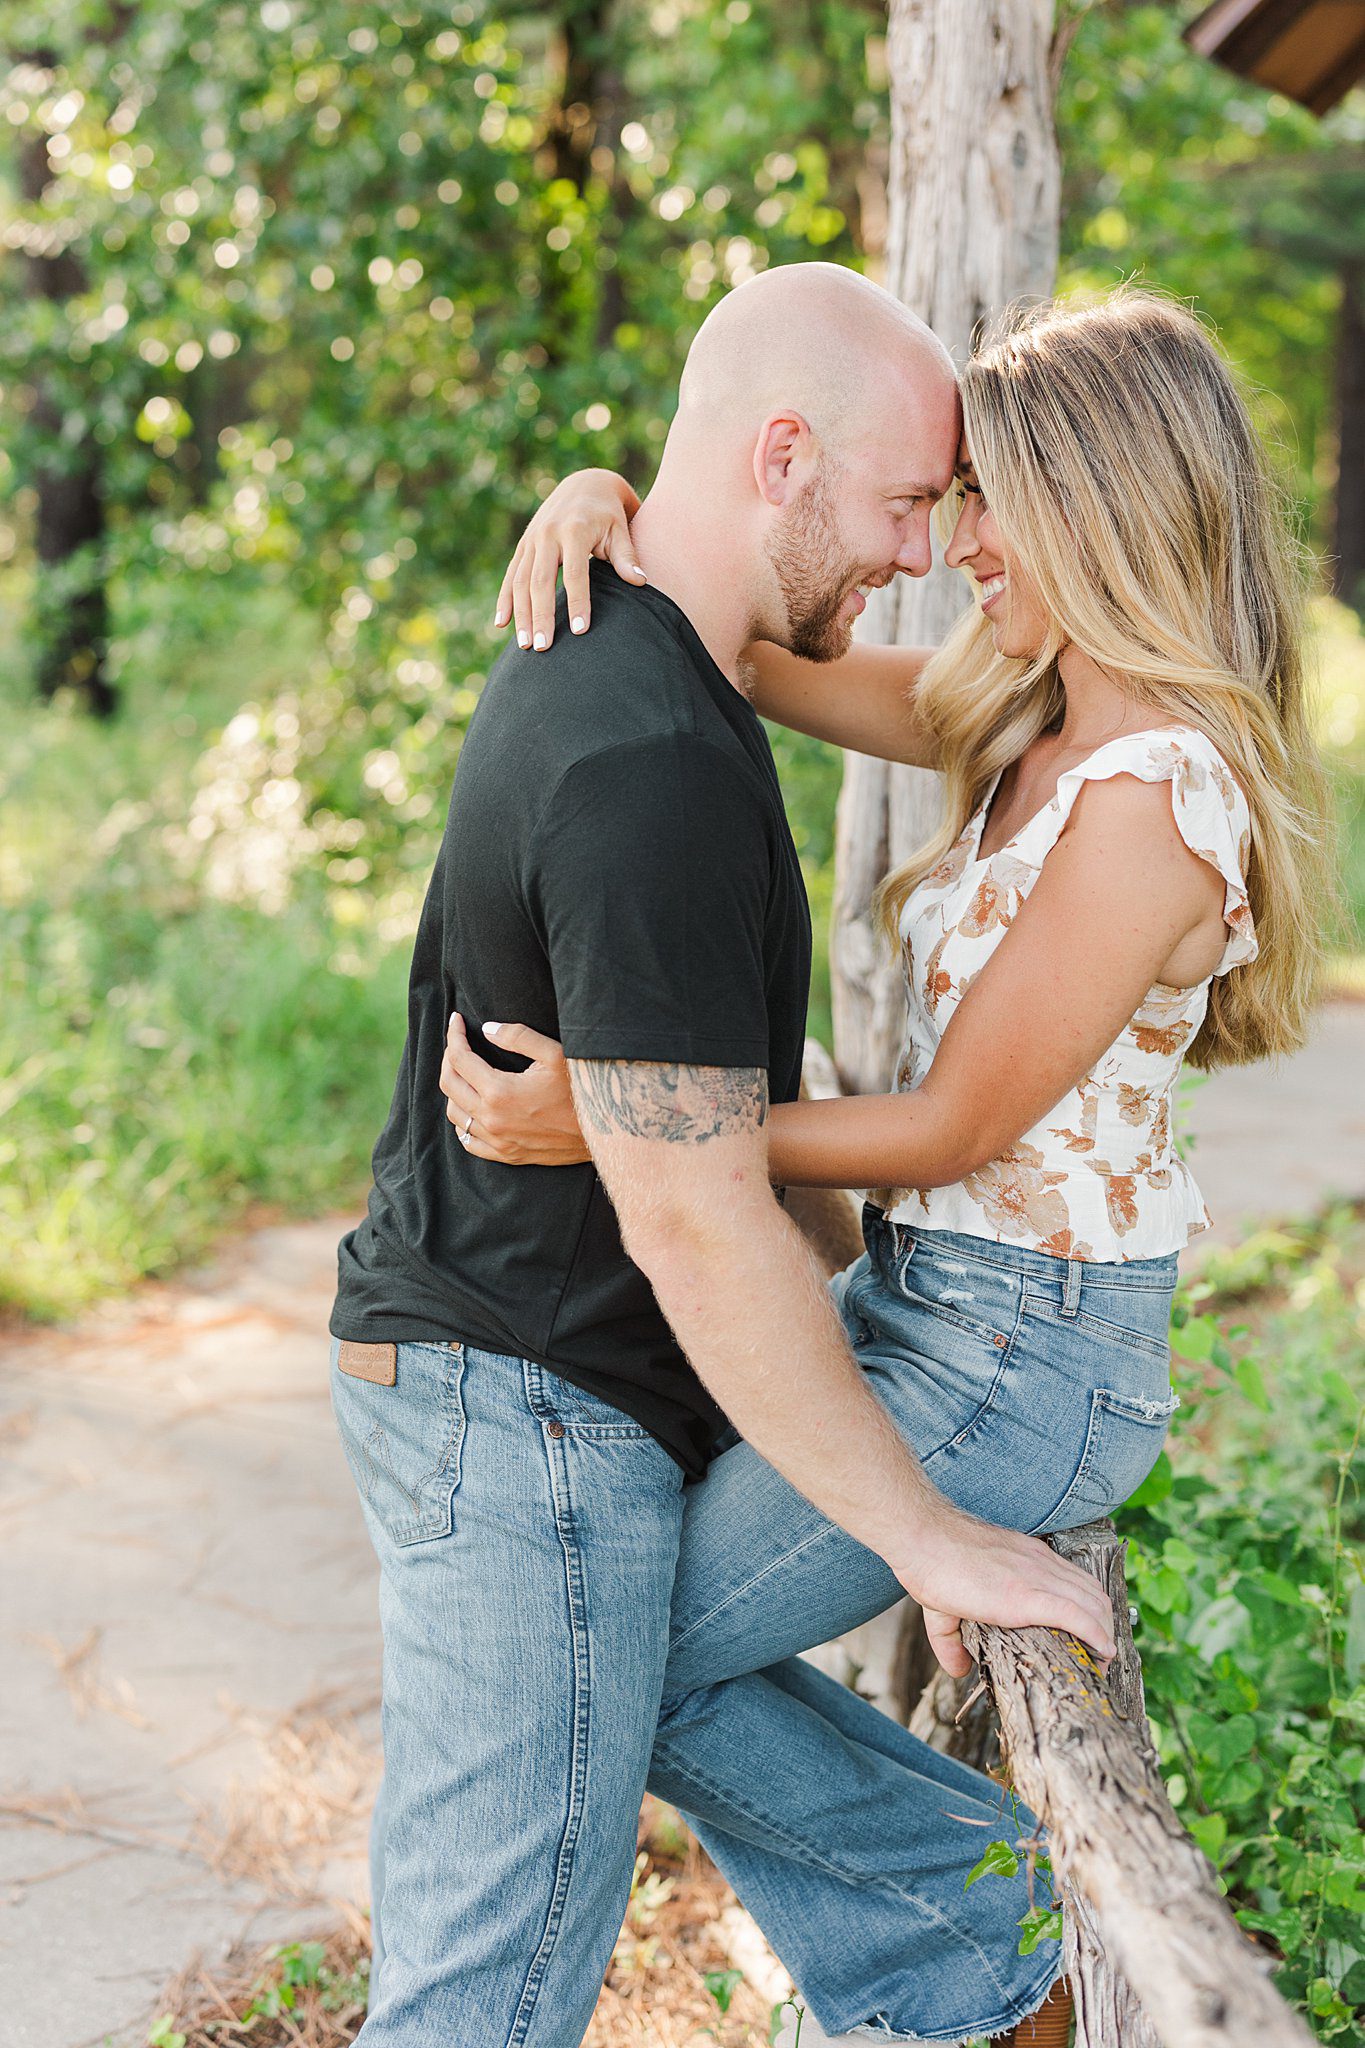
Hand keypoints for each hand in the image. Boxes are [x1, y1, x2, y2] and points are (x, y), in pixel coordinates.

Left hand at [440, 1014, 590, 1166]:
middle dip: (449, 1058)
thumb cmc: (582, 1090)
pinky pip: (469, 1141)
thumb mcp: (554, 1054)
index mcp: (499, 1091)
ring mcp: (498, 1141)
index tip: (456, 1021)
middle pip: (450, 1084)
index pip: (459, 1059)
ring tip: (464, 1074)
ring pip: (455, 1114)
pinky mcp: (507, 1155)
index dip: (454, 1035)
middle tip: (457, 1044)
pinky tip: (471, 1110)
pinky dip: (463, 1123)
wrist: (605, 1131)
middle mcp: (492, 1119)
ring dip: (454, 1090)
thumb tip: (488, 1029)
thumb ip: (517, 1037)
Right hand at [493, 468, 643, 652]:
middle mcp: (548, 534)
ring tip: (524, 646)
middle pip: (540, 581)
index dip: (578, 603)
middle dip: (541, 616)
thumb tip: (640, 582)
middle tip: (543, 647)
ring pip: (521, 581)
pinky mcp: (524, 545)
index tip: (580, 632)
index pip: (575, 573)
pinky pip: (511, 575)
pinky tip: (501, 624)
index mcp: (575, 530)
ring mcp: (532, 540)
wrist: (586, 485)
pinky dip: (505, 599)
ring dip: (521, 614)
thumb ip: (627, 556)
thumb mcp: (621, 530)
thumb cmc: (610, 515)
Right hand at [898, 1501, 1117, 1678]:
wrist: (922, 1537)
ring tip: (1101, 1661)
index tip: (1090, 1638)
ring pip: (1094, 1605)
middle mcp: (1039, 1565)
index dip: (1091, 1611)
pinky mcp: (1027, 1597)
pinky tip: (1102, 1652)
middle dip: (1105, 1626)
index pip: (1076, 1582)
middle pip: (1095, 1594)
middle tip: (1099, 1656)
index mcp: (1027, 1559)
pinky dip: (1096, 1635)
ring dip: (1105, 1634)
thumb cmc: (931, 1561)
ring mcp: (1036, 1578)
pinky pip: (1077, 1616)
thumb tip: (958, 1670)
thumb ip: (951, 1639)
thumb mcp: (945, 1603)